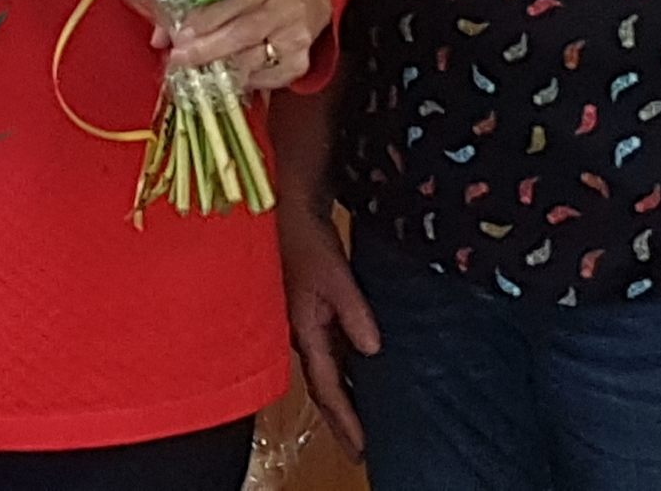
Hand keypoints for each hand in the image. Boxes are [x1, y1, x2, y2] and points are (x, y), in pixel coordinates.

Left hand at [163, 0, 332, 91]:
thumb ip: (199, 3)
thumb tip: (158, 37)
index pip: (232, 2)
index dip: (203, 20)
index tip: (178, 35)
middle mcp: (283, 9)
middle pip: (241, 33)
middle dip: (206, 49)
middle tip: (180, 59)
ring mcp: (294, 37)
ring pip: (253, 59)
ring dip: (220, 69)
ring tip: (196, 73)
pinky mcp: (300, 61)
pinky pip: (268, 78)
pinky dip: (245, 81)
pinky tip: (229, 79)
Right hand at [278, 198, 380, 457]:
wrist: (286, 211)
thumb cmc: (306, 240)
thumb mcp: (336, 276)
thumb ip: (354, 313)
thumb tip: (373, 349)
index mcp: (303, 330)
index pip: (326, 387)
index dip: (344, 419)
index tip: (361, 448)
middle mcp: (300, 334)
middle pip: (322, 388)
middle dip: (340, 420)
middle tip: (359, 450)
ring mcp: (303, 324)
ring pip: (324, 373)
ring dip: (341, 398)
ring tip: (359, 423)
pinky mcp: (309, 312)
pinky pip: (326, 353)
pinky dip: (341, 372)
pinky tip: (357, 374)